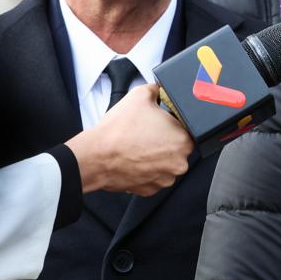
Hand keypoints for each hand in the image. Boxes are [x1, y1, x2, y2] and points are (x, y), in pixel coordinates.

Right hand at [65, 83, 193, 195]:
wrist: (95, 156)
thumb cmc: (118, 131)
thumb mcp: (140, 95)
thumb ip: (156, 90)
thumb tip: (158, 89)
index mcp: (183, 140)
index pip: (186, 129)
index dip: (170, 124)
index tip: (158, 123)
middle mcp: (179, 163)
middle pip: (176, 147)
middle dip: (163, 140)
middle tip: (145, 134)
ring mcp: (164, 179)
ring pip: (165, 163)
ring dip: (154, 156)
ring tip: (137, 146)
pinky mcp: (150, 190)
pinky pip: (152, 176)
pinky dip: (144, 169)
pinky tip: (133, 159)